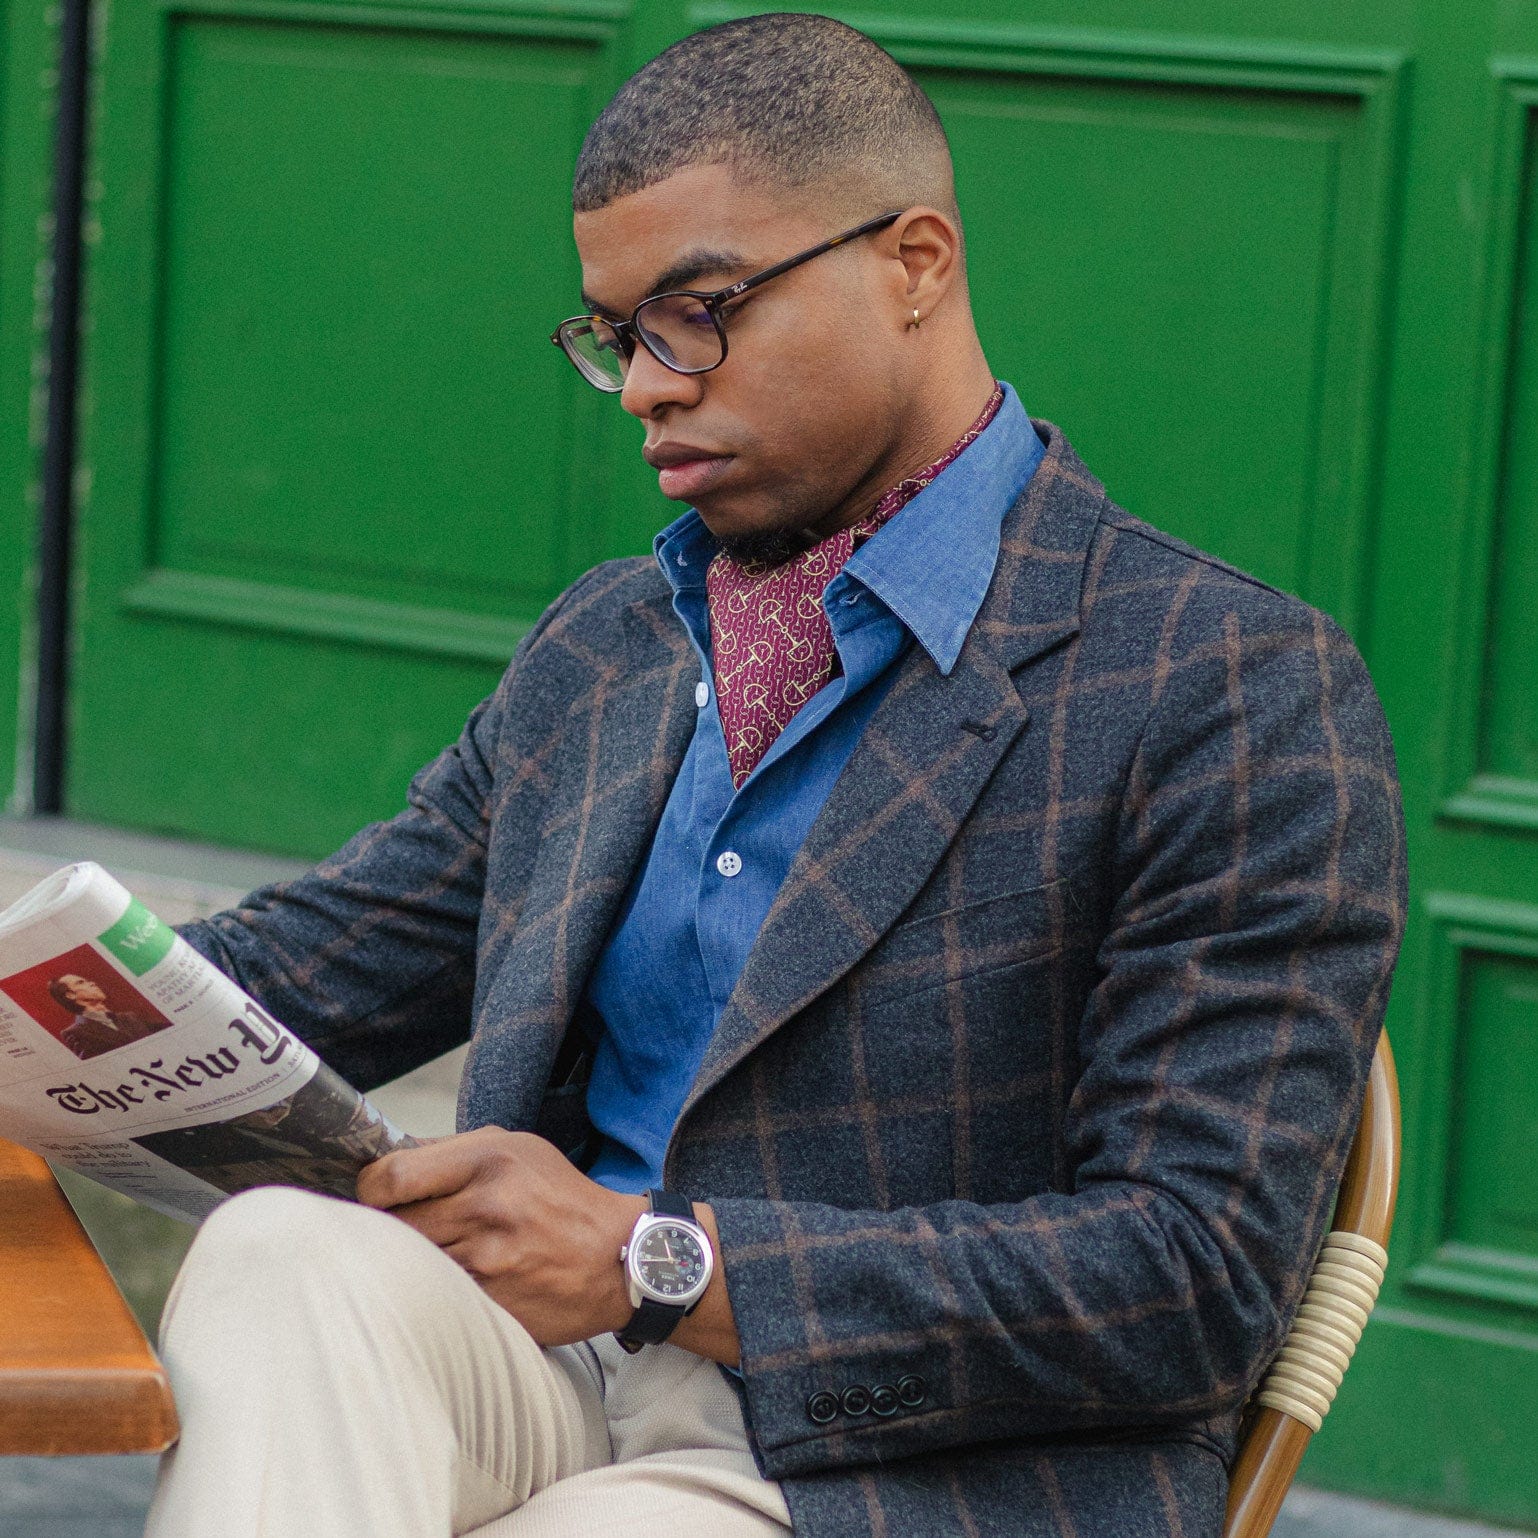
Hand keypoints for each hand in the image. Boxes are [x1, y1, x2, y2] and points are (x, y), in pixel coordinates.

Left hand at [356, 1127, 643, 1345]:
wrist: (618, 1257)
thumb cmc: (560, 1198)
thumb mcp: (517, 1149)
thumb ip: (452, 1152)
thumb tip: (386, 1162)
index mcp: (488, 1160)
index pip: (391, 1177)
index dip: (371, 1189)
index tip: (377, 1196)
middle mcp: (484, 1207)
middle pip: (391, 1225)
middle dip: (386, 1228)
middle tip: (400, 1229)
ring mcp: (486, 1261)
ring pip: (409, 1264)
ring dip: (411, 1262)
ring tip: (435, 1253)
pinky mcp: (490, 1305)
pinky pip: (436, 1296)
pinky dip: (435, 1291)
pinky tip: (454, 1283)